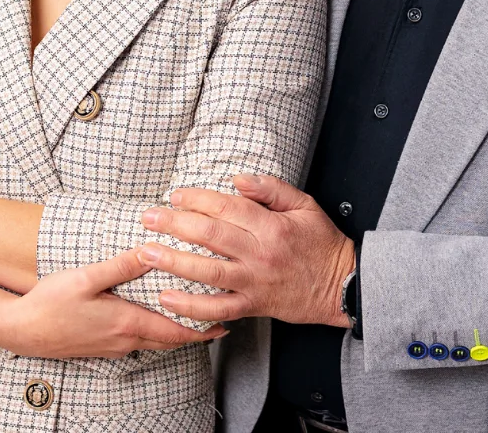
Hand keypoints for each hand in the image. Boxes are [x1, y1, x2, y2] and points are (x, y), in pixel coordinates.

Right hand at [1, 250, 229, 358]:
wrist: (21, 330)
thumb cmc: (51, 303)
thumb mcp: (86, 277)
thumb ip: (121, 265)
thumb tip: (151, 249)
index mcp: (126, 322)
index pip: (174, 331)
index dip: (201, 328)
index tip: (224, 322)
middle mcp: (125, 339)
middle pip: (170, 340)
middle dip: (196, 332)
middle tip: (220, 321)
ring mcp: (113, 345)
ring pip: (155, 342)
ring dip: (177, 333)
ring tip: (195, 318)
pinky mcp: (103, 345)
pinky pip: (139, 341)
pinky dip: (157, 333)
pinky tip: (156, 320)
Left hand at [138, 174, 354, 326]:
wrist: (341, 286)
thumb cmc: (321, 242)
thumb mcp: (304, 204)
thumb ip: (270, 188)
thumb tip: (237, 178)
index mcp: (271, 226)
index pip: (226, 207)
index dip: (197, 199)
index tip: (176, 195)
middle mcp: (259, 254)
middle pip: (210, 237)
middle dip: (174, 225)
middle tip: (149, 217)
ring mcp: (254, 282)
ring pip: (207, 272)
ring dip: (173, 262)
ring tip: (146, 253)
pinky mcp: (252, 305)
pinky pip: (217, 309)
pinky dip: (190, 307)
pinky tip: (167, 298)